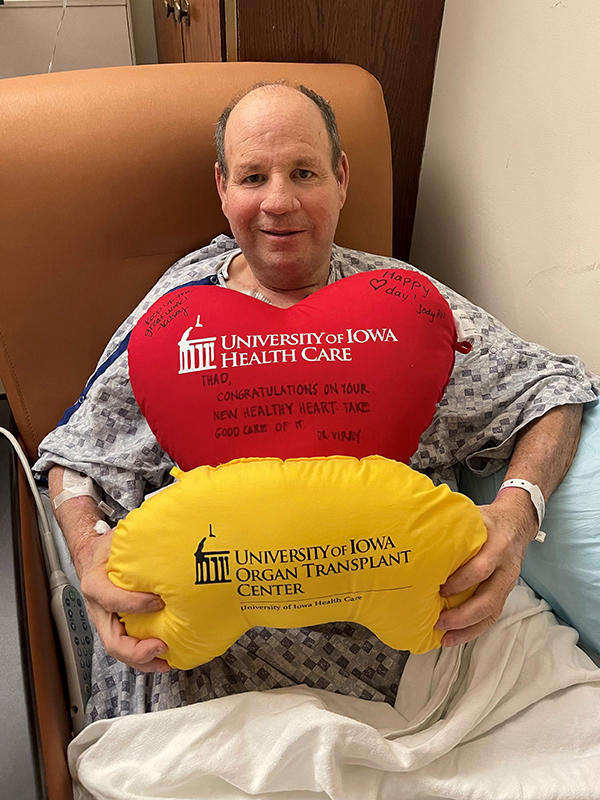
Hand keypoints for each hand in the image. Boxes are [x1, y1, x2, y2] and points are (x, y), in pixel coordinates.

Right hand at [78, 530, 169, 671]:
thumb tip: (160, 530)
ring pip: (118, 648)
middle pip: (111, 639)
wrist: (92, 555)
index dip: (135, 603)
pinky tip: (164, 654)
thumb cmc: (105, 548)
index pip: (112, 599)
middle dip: (136, 650)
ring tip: (166, 661)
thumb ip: (132, 538)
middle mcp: (98, 607)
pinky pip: (127, 644)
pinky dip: (144, 654)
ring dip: (142, 659)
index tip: (159, 600)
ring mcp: (106, 620)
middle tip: (161, 646)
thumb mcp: (115, 538)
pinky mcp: (115, 625)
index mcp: (95, 584)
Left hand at [435, 489, 538, 646]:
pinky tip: (455, 636)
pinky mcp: (505, 592)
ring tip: (445, 637)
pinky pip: (492, 616)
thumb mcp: (474, 517)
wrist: (516, 522)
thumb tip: (419, 533)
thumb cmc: (489, 521)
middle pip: (489, 598)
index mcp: (497, 546)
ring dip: (468, 628)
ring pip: (492, 612)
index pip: (481, 568)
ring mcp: (507, 582)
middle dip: (463, 614)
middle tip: (439, 620)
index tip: (440, 589)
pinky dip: (473, 629)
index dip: (461, 581)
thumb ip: (453, 527)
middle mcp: (505, 567)